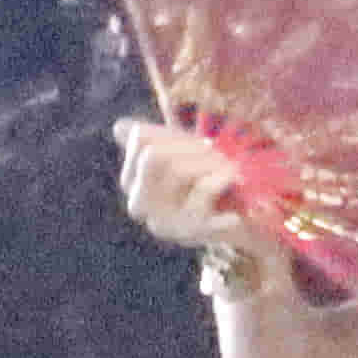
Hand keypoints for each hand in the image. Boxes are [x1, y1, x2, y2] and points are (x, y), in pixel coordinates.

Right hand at [113, 119, 256, 250]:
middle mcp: (140, 205)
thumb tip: (120, 127)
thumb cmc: (201, 183)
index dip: (172, 134)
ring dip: (211, 161)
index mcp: (131, 183)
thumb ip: (151, 140)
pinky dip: (223, 181)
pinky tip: (236, 187)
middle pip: (154, 155)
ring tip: (230, 167)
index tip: (196, 142)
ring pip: (179, 170)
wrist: (234, 222)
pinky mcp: (192, 230)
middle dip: (190, 146)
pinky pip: (205, 191)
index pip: (141, 139)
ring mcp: (164, 220)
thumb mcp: (176, 158)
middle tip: (216, 152)